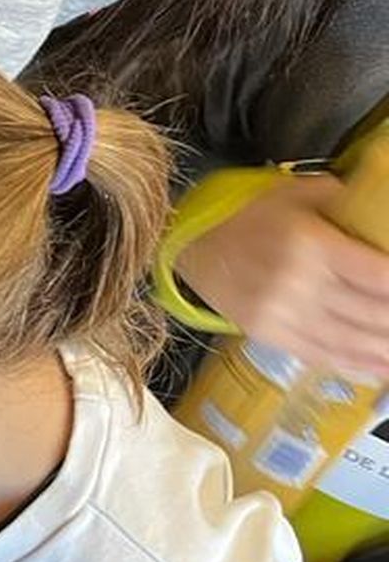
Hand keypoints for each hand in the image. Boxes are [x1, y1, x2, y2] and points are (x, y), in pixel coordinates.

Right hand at [178, 174, 388, 377]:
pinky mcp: (272, 336)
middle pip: (372, 313)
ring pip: (352, 341)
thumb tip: (372, 200)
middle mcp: (300, 285)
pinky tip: (381, 368)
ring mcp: (285, 316)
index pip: (377, 274)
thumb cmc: (246, 218)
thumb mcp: (290, 193)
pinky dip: (358, 366)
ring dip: (385, 349)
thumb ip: (336, 196)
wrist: (192, 248)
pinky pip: (324, 356)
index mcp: (311, 245)